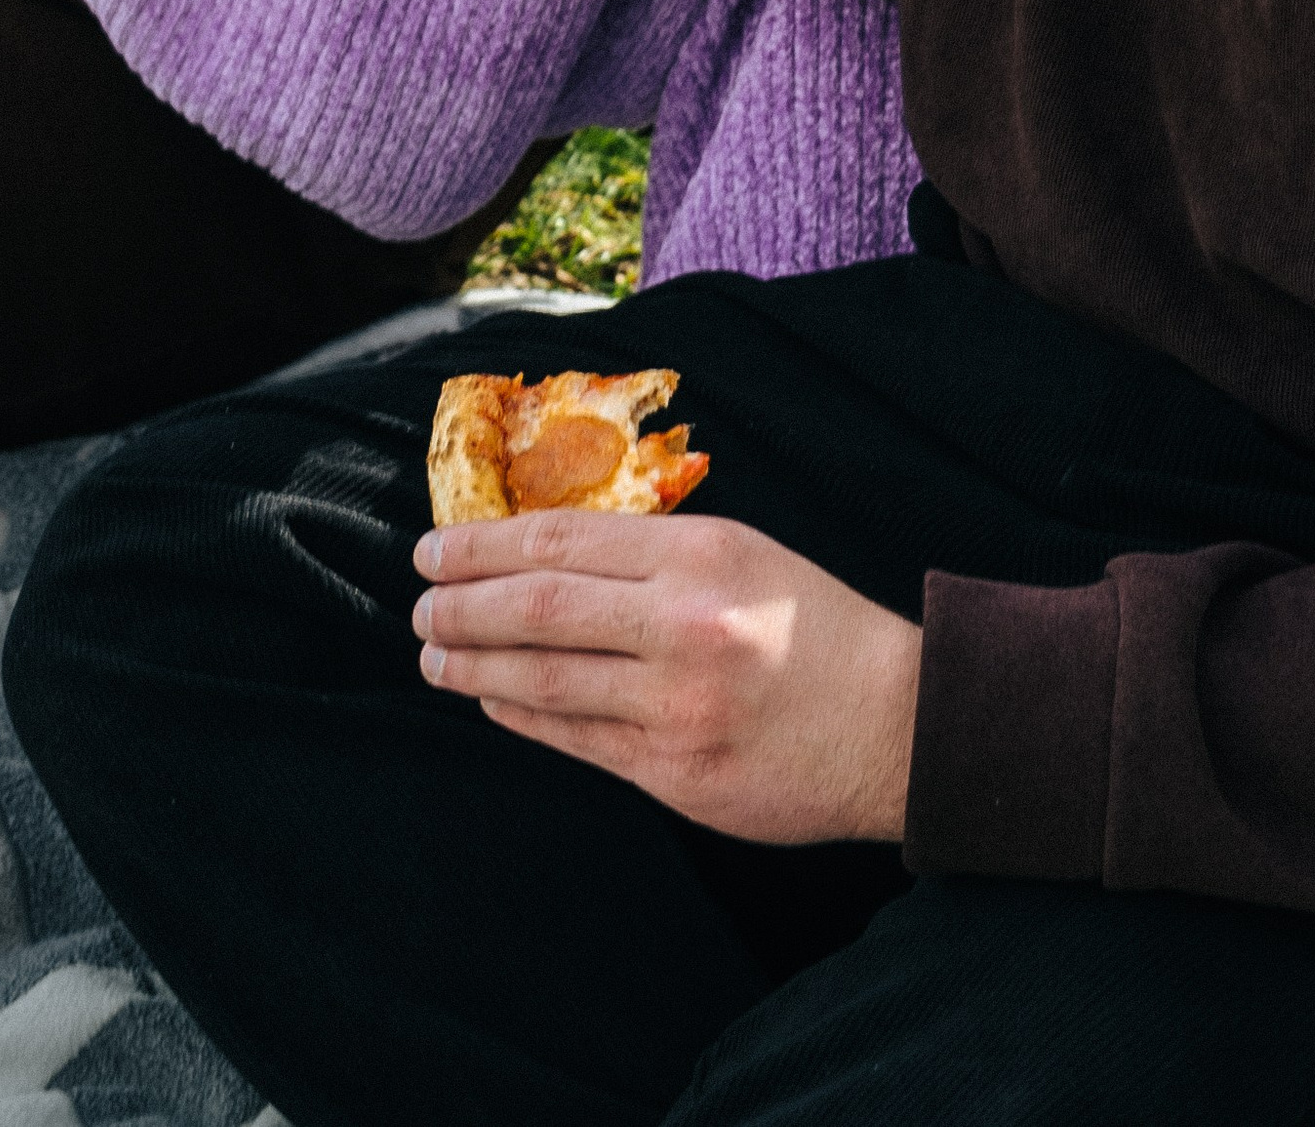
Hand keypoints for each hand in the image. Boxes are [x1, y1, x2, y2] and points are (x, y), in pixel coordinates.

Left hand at [411, 510, 920, 846]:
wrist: (896, 722)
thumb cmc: (813, 626)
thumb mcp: (741, 553)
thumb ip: (651, 554)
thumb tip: (540, 554)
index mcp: (699, 554)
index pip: (561, 539)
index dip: (484, 545)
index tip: (434, 548)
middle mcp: (683, 626)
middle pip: (538, 607)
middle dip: (461, 606)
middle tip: (418, 605)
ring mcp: (678, 707)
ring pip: (545, 681)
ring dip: (475, 668)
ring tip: (435, 656)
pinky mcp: (677, 775)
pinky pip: (578, 740)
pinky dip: (523, 717)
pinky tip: (493, 701)